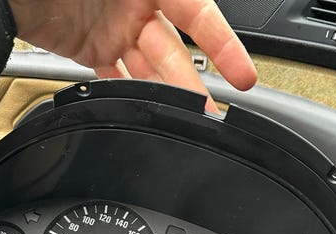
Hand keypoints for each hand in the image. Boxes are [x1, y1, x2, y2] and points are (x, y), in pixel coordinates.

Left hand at [7, 0, 256, 111]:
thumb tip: (187, 8)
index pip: (197, 13)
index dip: (223, 43)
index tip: (242, 73)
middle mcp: (135, 6)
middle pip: (174, 52)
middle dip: (192, 84)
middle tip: (207, 113)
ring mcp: (114, 29)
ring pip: (149, 70)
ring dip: (166, 95)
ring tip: (182, 119)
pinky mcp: (92, 49)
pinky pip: (118, 76)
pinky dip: (129, 92)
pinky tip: (142, 108)